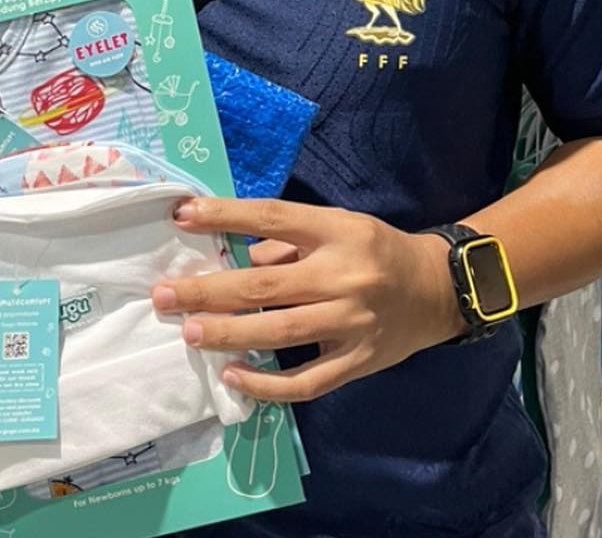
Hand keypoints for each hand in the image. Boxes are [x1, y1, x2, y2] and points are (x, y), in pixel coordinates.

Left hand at [154, 197, 463, 403]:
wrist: (437, 290)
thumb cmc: (375, 251)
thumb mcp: (338, 227)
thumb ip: (286, 243)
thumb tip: (230, 258)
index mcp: (337, 232)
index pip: (272, 217)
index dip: (225, 217)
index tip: (182, 217)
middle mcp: (343, 275)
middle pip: (264, 285)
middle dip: (208, 291)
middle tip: (163, 295)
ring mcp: (351, 323)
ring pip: (279, 333)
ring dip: (228, 334)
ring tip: (189, 332)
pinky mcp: (356, 363)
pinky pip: (305, 381)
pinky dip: (266, 384)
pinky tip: (234, 377)